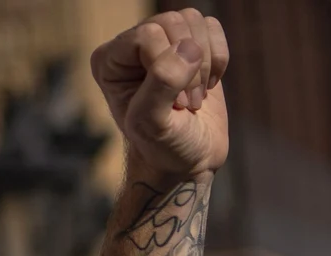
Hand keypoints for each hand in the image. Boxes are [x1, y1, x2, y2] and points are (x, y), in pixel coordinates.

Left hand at [90, 10, 229, 179]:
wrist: (189, 160)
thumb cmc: (163, 146)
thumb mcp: (153, 123)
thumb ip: (163, 83)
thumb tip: (190, 47)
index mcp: (111, 59)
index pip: (148, 35)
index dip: (169, 68)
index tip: (176, 104)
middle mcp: (133, 45)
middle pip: (172, 22)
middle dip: (191, 65)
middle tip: (189, 102)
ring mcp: (164, 43)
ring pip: (193, 20)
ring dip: (206, 61)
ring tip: (197, 94)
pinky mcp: (192, 47)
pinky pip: (212, 28)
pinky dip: (220, 57)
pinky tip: (210, 82)